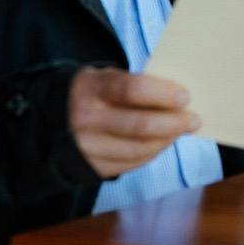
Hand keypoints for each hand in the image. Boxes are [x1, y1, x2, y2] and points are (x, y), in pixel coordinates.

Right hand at [68, 67, 200, 178]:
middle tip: (194, 120)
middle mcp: (86, 119)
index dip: (163, 94)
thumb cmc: (92, 91)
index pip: (132, 90)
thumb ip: (135, 84)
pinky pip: (130, 164)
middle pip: (140, 126)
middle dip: (174, 123)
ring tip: (181, 131)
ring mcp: (86, 147)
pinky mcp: (91, 167)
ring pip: (138, 149)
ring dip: (167, 140)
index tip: (185, 97)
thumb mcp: (105, 77)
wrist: (49, 118)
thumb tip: (178, 99)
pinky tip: (163, 143)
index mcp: (91, 88)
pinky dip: (152, 153)